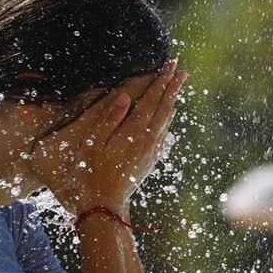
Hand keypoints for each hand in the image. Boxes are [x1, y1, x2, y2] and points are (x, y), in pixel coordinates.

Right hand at [30, 64, 186, 214]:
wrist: (105, 204)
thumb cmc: (91, 173)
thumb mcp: (93, 144)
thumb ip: (109, 119)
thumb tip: (125, 98)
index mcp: (133, 133)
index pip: (151, 101)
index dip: (160, 83)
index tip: (169, 68)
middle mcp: (147, 141)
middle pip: (164, 108)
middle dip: (172, 88)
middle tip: (181, 71)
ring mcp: (151, 152)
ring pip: (165, 122)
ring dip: (171, 102)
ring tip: (176, 89)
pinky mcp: (150, 161)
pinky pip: (162, 136)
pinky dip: (166, 122)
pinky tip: (166, 120)